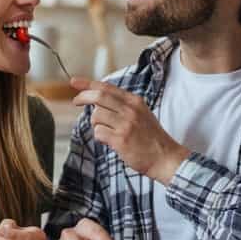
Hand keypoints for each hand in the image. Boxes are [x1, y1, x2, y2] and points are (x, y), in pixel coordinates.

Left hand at [71, 77, 189, 183]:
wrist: (166, 158)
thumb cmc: (151, 138)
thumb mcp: (141, 113)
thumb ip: (122, 106)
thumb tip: (97, 101)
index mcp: (135, 101)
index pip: (107, 87)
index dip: (88, 83)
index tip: (74, 82)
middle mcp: (130, 110)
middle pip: (98, 97)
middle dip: (83, 97)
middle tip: (75, 101)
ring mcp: (126, 124)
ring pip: (96, 116)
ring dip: (95, 124)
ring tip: (107, 131)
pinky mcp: (121, 139)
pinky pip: (98, 132)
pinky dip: (100, 137)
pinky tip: (110, 141)